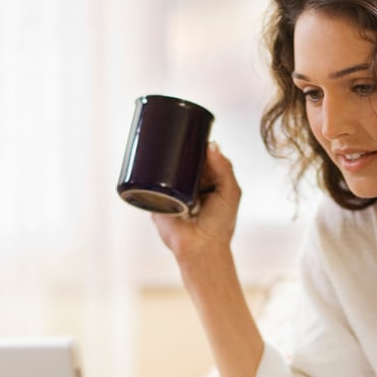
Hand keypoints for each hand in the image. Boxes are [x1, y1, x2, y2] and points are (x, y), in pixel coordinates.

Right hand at [151, 142, 240, 261]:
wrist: (201, 246)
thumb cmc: (219, 224)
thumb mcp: (230, 192)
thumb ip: (224, 169)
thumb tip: (212, 144)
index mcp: (208, 180)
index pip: (201, 156)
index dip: (197, 143)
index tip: (192, 129)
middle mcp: (190, 184)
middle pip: (182, 159)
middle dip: (178, 146)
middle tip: (174, 133)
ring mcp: (173, 190)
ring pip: (165, 167)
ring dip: (162, 155)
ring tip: (160, 142)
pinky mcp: (157, 198)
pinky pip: (149, 182)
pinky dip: (147, 171)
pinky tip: (146, 157)